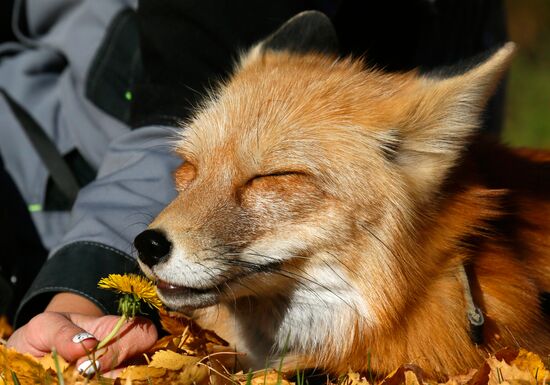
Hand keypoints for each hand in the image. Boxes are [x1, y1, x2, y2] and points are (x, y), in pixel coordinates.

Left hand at [7, 293, 157, 375]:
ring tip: (71, 382)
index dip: (127, 346)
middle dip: (110, 376)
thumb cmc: (42, 336)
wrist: (26, 360)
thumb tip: (88, 345)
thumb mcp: (44, 326)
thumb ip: (62, 332)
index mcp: (115, 332)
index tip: (87, 364)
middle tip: (77, 377)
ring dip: (101, 384)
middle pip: (139, 369)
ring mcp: (114, 378)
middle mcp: (123, 359)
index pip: (145, 333)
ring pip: (126, 383)